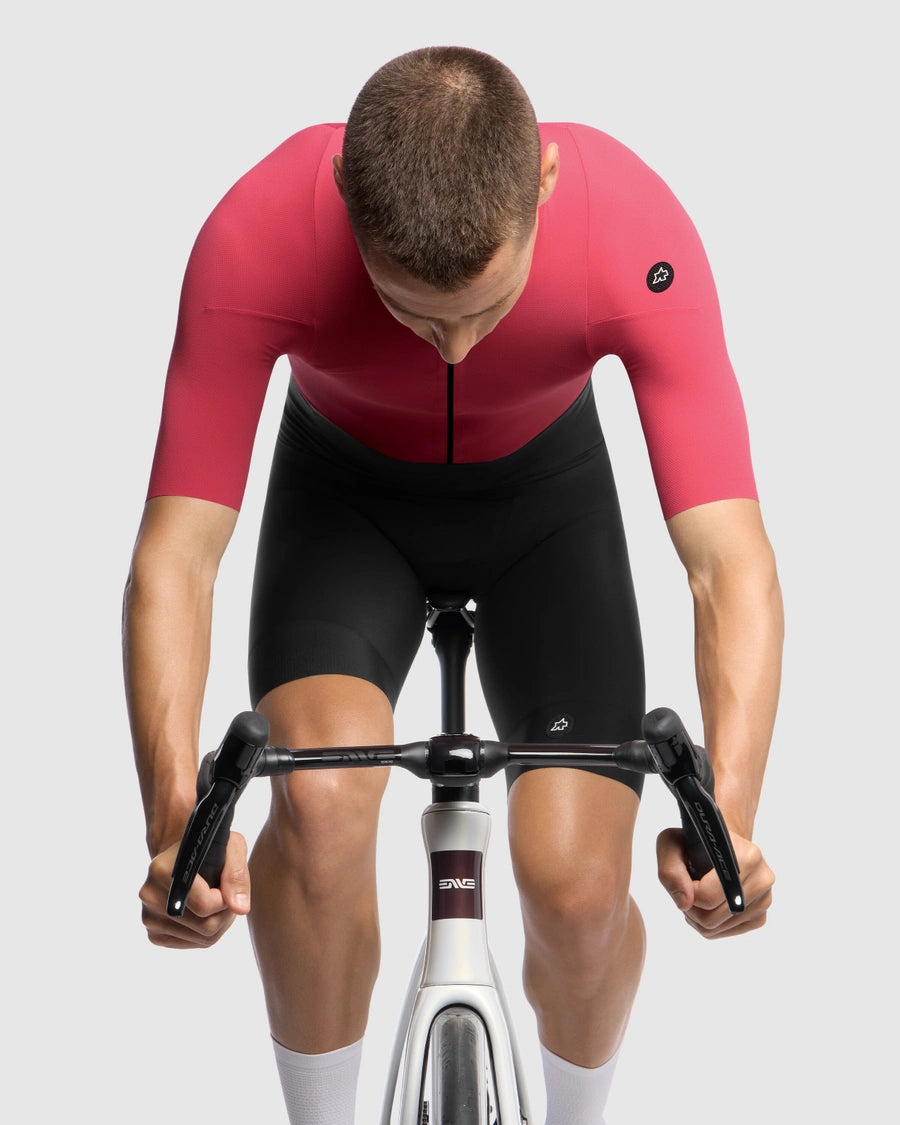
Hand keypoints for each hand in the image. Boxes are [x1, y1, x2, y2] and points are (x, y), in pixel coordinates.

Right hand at [139, 831, 250, 948]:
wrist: (186, 859)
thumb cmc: (211, 850)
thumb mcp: (231, 847)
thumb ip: (237, 874)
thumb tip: (240, 908)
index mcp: (162, 870)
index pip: (205, 904)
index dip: (225, 898)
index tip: (226, 885)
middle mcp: (150, 895)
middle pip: (206, 927)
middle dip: (225, 913)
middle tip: (225, 894)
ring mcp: (149, 917)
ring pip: (203, 939)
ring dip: (219, 923)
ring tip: (215, 900)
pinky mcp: (154, 934)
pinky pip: (193, 944)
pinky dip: (206, 932)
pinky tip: (204, 912)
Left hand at [656, 827, 773, 937]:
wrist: (718, 847)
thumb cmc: (696, 843)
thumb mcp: (671, 843)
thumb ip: (670, 870)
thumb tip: (684, 902)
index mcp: (746, 856)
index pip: (707, 896)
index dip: (687, 891)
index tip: (685, 876)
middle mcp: (762, 879)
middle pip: (710, 918)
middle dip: (690, 907)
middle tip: (687, 888)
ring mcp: (764, 900)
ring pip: (716, 929)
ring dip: (697, 916)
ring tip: (697, 893)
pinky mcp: (760, 916)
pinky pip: (725, 933)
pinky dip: (709, 923)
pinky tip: (708, 903)